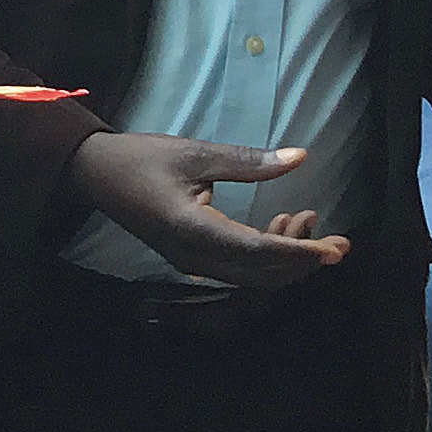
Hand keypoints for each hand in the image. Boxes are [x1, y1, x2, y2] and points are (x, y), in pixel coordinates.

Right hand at [64, 134, 351, 289]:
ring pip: (252, 276)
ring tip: (304, 219)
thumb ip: (248, 161)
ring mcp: (190, 262)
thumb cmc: (140, 159)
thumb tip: (300, 157)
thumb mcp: (195, 154)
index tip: (334, 248)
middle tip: (337, 239)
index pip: (257, 252)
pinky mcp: (191, 258)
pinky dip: (266, 256)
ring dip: (286, 258)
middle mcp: (193, 256)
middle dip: (303, 261)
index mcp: (193, 229)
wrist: (94, 174)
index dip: (300, 254)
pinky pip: (238, 269)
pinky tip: (278, 226)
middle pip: (260, 275)